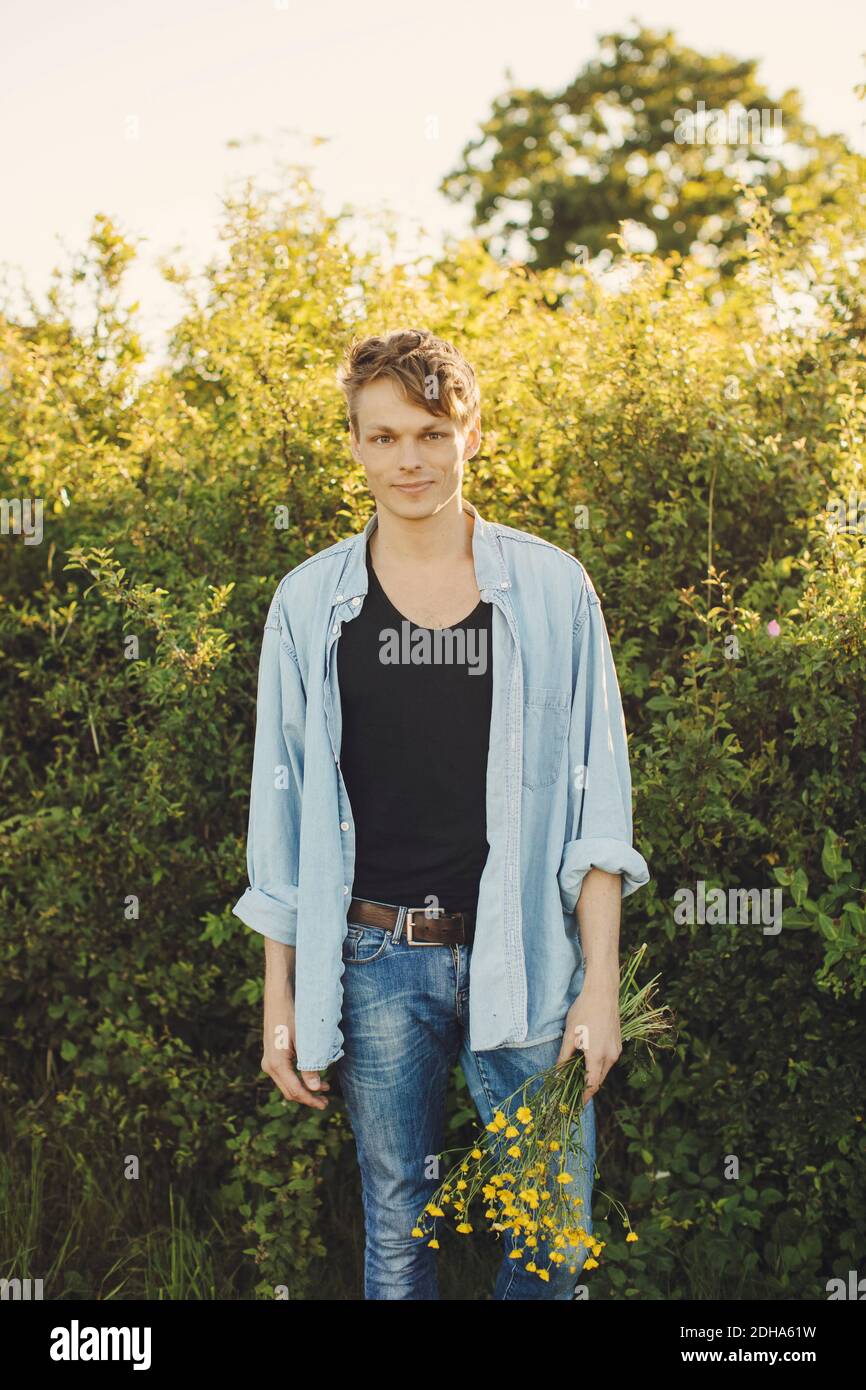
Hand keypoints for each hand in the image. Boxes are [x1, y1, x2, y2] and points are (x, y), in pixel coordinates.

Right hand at [261, 976, 330, 1109]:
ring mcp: (269, 1061)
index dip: (311, 1100)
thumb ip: (309, 1066)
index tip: (324, 1104)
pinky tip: (313, 1076)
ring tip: (325, 1088)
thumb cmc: (293, 1016)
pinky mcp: (272, 1056)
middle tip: (326, 1101)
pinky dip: (299, 1079)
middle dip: (308, 1097)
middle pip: (290, 1091)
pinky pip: (286, 1074)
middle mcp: (269, 1066)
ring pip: (288, 1084)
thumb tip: (316, 1088)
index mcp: (276, 1064)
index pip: (295, 1091)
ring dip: (305, 1088)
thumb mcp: (305, 1042)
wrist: (278, 998)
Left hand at [556, 973, 621, 1105]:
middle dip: (587, 1088)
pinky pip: (608, 1060)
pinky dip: (598, 1065)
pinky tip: (588, 1059)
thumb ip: (564, 1057)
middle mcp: (610, 1056)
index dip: (584, 1097)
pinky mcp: (618, 1043)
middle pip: (599, 1080)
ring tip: (578, 1076)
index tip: (575, 1104)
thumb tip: (558, 1074)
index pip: (591, 1085)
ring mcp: (616, 1049)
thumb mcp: (569, 1035)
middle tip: (573, 1092)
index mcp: (597, 1056)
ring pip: (604, 1070)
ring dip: (593, 1075)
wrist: (602, 993)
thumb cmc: (583, 1011)